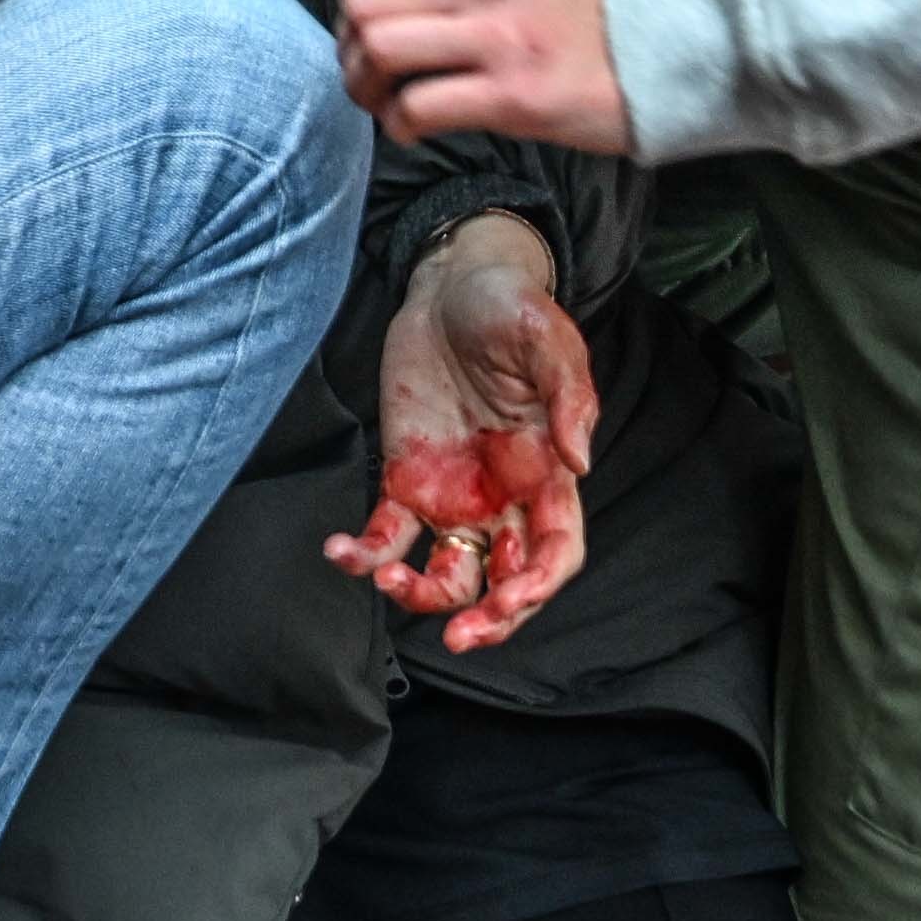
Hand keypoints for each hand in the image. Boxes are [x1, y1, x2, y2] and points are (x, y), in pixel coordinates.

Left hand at [325, 213, 598, 649]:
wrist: (450, 281)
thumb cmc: (510, 306)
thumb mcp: (549, 339)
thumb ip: (570, 397)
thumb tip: (579, 461)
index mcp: (547, 472)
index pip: (556, 551)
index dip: (540, 585)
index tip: (511, 601)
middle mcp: (504, 496)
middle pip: (505, 581)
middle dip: (488, 619)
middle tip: (458, 639)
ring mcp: (453, 492)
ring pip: (448, 572)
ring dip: (421, 595)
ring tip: (386, 577)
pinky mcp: (405, 478)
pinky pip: (387, 533)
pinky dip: (364, 554)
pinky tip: (341, 553)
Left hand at [339, 0, 632, 152]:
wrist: (671, 50)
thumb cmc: (594, 14)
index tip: (367, 23)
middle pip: (363, 5)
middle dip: (349, 46)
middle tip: (368, 72)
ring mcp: (497, 40)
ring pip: (380, 49)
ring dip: (366, 86)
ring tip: (384, 102)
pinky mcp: (512, 97)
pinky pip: (420, 108)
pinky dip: (400, 125)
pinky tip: (414, 129)